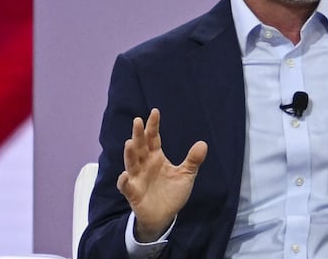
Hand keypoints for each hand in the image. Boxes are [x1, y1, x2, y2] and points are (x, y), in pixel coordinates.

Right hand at [116, 108, 207, 241]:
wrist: (164, 216)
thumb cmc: (172, 193)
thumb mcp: (186, 175)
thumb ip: (193, 160)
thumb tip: (203, 143)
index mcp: (156, 157)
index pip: (153, 138)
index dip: (153, 126)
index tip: (155, 111)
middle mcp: (144, 164)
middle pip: (140, 147)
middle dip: (138, 134)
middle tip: (138, 121)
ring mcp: (137, 178)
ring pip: (131, 163)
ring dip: (129, 154)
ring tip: (130, 142)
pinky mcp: (133, 193)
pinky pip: (126, 186)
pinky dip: (124, 181)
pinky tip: (124, 175)